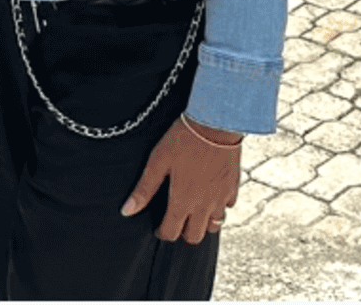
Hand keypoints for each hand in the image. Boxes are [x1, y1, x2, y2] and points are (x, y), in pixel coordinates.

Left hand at [122, 116, 239, 242]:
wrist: (216, 122)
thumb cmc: (184, 139)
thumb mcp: (158, 161)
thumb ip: (144, 189)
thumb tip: (126, 211)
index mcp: (182, 201)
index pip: (171, 233)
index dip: (162, 232)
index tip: (158, 226)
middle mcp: (203, 206)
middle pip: (194, 237)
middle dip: (183, 233)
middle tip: (176, 219)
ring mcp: (221, 198)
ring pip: (214, 226)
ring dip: (203, 223)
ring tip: (194, 209)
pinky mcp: (233, 187)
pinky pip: (228, 207)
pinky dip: (219, 207)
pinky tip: (212, 194)